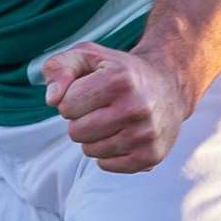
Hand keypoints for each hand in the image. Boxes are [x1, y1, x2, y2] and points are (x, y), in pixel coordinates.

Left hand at [42, 42, 188, 173]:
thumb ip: (59, 68)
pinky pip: (106, 165)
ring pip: (89, 150)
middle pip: (76, 132)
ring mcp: (146, 135)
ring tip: (111, 120)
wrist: (168, 86)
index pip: (66, 105)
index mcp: (118, 80)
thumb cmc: (119, 71)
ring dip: (93, 137)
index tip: (88, 91)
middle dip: (80, 119)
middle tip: (99, 107)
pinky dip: (106, 153)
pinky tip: (121, 134)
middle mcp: (136, 108)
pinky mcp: (151, 156)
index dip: (71, 99)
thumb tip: (52, 99)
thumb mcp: (88, 56)